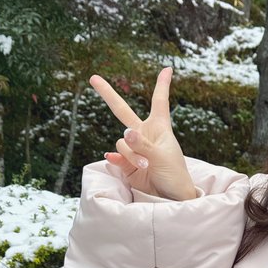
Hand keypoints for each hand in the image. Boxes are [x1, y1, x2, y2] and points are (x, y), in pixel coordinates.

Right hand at [90, 67, 196, 200]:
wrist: (171, 198)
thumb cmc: (174, 175)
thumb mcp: (162, 157)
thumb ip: (142, 145)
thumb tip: (125, 132)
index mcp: (159, 128)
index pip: (159, 101)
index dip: (162, 85)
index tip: (168, 68)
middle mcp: (144, 135)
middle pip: (122, 111)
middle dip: (107, 94)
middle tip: (93, 78)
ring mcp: (134, 149)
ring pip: (121, 142)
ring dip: (131, 153)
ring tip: (145, 165)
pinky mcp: (126, 164)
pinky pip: (115, 156)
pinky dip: (116, 159)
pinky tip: (114, 161)